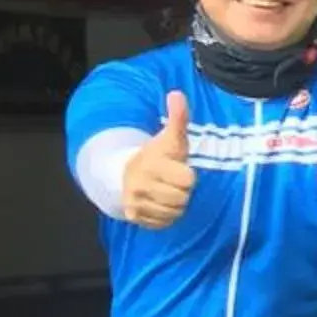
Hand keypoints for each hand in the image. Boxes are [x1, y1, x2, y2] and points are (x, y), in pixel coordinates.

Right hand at [120, 90, 196, 227]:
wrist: (127, 172)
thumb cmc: (159, 156)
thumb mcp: (171, 138)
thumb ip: (178, 118)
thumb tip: (177, 94)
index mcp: (151, 163)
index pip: (188, 180)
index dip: (188, 175)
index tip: (178, 168)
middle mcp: (140, 183)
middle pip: (182, 198)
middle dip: (182, 190)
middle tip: (171, 181)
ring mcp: (135, 201)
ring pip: (174, 212)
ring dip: (176, 205)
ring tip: (166, 191)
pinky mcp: (134, 216)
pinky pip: (163, 223)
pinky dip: (165, 216)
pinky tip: (158, 202)